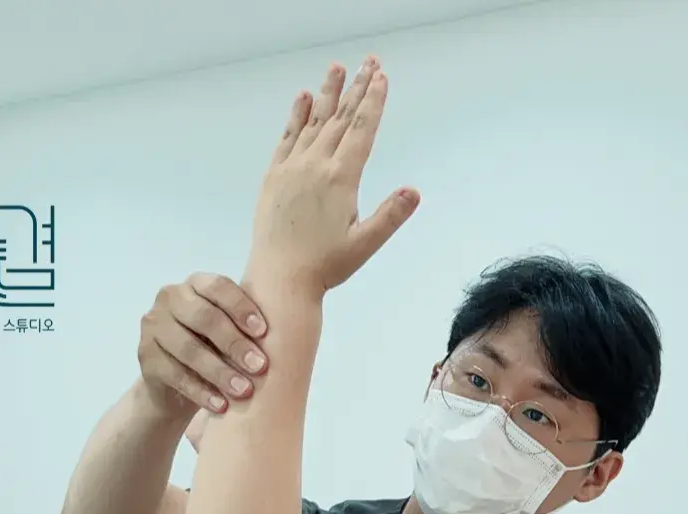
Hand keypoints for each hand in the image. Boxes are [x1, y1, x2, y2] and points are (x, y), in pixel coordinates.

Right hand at [138, 273, 269, 417]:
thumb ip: (245, 326)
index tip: (264, 332)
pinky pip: (175, 375)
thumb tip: (289, 334)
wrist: (175, 385)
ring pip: (189, 349)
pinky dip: (201, 392)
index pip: (218, 287)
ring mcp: (153, 327)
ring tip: (244, 391)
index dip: (241, 308)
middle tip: (260, 367)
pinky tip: (221, 405)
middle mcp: (169, 298)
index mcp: (194, 284)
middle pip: (204, 317)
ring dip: (220, 372)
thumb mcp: (228, 333)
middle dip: (235, 343)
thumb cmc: (213, 351)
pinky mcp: (145, 357)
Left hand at [246, 58, 418, 300]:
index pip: (361, 130)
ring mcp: (292, 168)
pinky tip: (304, 98)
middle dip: (358, 89)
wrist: (279, 278)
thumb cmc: (324, 267)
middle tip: (369, 62)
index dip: (373, 102)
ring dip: (328, 93)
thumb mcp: (364, 245)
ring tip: (338, 68)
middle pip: (340, 118)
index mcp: (340, 178)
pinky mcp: (274, 177)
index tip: (381, 77)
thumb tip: (414, 191)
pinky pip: (287, 137)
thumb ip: (390, 216)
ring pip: (314, 121)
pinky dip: (297, 116)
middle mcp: (315, 165)